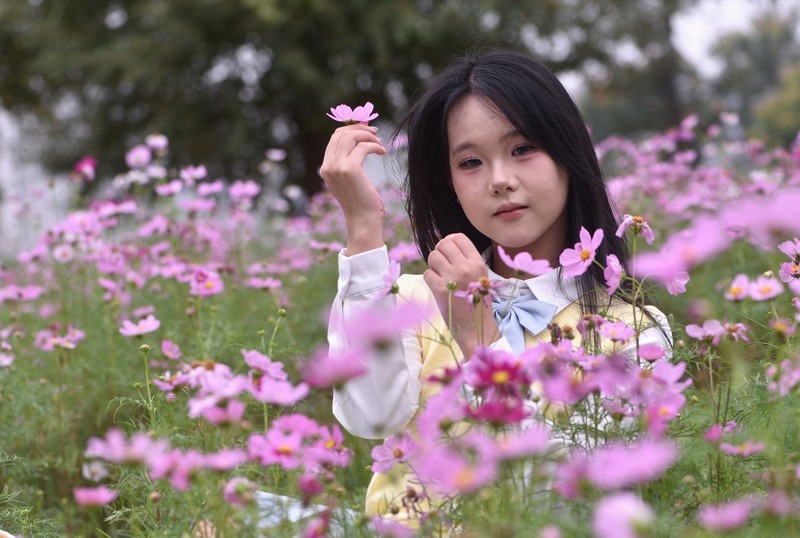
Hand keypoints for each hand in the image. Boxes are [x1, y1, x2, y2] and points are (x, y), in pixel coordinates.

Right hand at [319, 124, 386, 253]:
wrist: (363, 220)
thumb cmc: (361, 200)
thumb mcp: (352, 178)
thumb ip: (351, 158)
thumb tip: (363, 134)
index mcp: (326, 167)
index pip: (335, 137)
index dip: (351, 128)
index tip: (367, 128)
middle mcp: (328, 166)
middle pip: (342, 133)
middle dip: (360, 129)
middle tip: (376, 132)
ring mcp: (337, 167)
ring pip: (350, 136)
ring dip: (368, 136)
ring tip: (379, 143)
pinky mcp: (349, 169)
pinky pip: (363, 147)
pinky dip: (375, 146)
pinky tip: (382, 152)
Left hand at [424, 233, 500, 359]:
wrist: (476, 328)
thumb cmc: (476, 302)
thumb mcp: (480, 276)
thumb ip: (466, 260)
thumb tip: (447, 244)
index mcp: (477, 262)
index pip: (458, 237)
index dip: (449, 241)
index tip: (448, 251)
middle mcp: (466, 267)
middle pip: (443, 244)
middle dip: (439, 253)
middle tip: (441, 265)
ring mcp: (453, 278)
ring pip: (433, 257)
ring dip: (433, 266)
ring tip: (440, 277)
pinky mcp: (440, 290)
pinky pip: (427, 273)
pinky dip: (429, 279)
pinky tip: (438, 287)